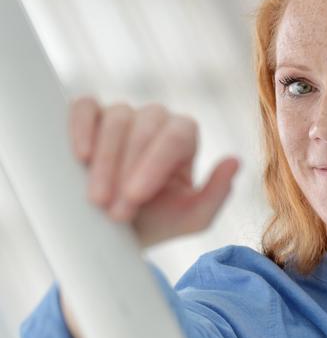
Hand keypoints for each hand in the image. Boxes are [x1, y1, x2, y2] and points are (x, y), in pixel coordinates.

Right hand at [68, 96, 240, 247]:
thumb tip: (234, 161)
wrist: (118, 230)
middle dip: (127, 170)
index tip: (135, 197)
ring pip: (117, 119)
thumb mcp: (192, 218)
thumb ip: (217, 194)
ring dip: (105, 161)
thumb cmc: (159, 221)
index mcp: (184, 137)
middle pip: (146, 126)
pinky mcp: (91, 114)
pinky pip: (86, 107)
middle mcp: (156, 120)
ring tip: (97, 199)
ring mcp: (123, 114)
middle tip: (115, 210)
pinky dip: (82, 127)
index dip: (155, 164)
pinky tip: (81, 156)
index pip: (177, 136)